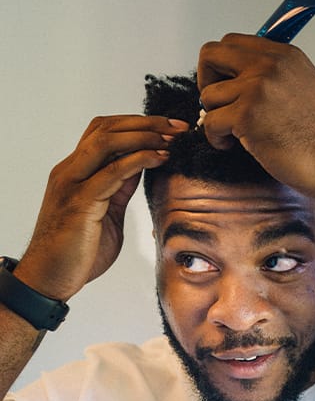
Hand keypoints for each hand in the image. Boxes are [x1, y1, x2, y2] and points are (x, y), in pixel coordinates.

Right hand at [16, 115, 187, 300]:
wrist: (49, 278)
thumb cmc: (77, 252)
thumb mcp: (106, 212)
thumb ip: (119, 189)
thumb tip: (140, 168)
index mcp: (75, 172)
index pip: (103, 132)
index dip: (137, 125)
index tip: (169, 128)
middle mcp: (71, 170)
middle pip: (107, 128)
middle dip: (146, 123)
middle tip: (178, 126)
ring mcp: (73, 183)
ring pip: (107, 141)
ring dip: (144, 135)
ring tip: (171, 138)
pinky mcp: (80, 201)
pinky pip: (112, 171)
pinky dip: (139, 159)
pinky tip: (160, 157)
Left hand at [198, 34, 314, 198]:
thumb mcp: (306, 89)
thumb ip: (275, 78)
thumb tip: (239, 83)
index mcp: (284, 56)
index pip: (232, 43)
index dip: (221, 66)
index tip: (226, 87)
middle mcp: (269, 65)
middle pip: (210, 55)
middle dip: (206, 81)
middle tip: (218, 105)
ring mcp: (257, 88)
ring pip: (209, 96)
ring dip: (215, 118)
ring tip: (234, 135)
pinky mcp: (248, 116)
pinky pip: (211, 123)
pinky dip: (216, 138)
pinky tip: (232, 146)